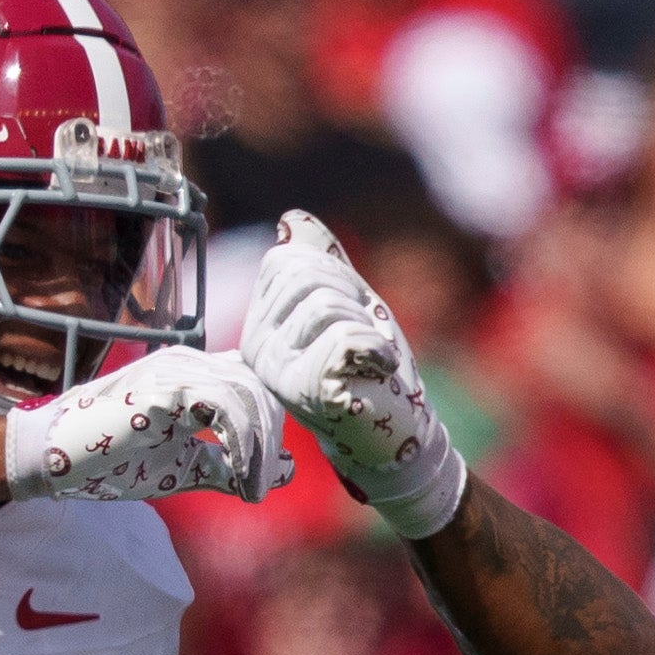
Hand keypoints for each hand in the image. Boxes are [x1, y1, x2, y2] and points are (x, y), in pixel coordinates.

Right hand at [0, 346, 286, 506]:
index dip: (271, 423)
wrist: (53, 457)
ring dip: (259, 450)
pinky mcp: (166, 387)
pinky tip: (238, 480)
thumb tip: (285, 473)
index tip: (267, 470)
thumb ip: (230, 466)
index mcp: (195, 372)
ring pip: (248, 397)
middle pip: (259, 386)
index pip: (255, 381)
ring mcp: (177, 369)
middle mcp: (190, 361)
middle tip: (261, 484)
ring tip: (250, 488)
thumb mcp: (184, 466)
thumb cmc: (112, 458)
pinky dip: (241, 449)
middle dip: (270, 439)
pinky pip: (226, 410)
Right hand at [242, 212, 466, 535]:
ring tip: (367, 361)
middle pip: (306, 277)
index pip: (288, 261)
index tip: (349, 320)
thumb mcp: (345, 303)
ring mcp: (276, 372)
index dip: (335, 277)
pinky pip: (345, 336)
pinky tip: (375, 373)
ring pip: (326, 304)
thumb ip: (319, 262)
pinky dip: (375, 348)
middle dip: (351, 300)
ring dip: (366, 326)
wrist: (398, 434)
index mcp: (260, 326)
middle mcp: (256, 349)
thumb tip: (292, 220)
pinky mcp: (305, 390)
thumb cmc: (373, 371)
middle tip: (363, 343)